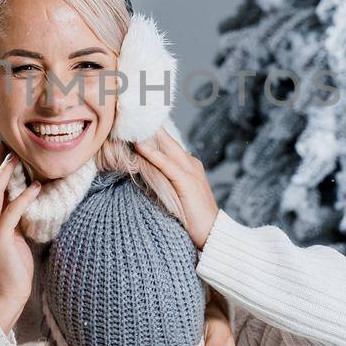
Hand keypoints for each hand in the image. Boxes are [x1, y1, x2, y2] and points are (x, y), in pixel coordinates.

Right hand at [0, 140, 40, 320]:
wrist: (4, 296)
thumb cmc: (10, 269)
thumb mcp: (9, 238)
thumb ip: (11, 219)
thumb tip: (22, 199)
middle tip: (5, 144)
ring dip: (5, 174)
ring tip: (16, 157)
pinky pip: (11, 213)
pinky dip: (23, 198)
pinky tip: (35, 187)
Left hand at [132, 127, 218, 249]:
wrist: (214, 234)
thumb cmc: (193, 220)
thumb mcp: (176, 196)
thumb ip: (163, 183)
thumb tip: (142, 175)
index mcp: (189, 166)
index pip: (168, 144)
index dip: (153, 133)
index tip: (135, 121)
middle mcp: (191, 164)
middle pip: (167, 140)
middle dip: (150, 126)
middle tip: (131, 111)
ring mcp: (190, 172)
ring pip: (166, 147)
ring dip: (148, 134)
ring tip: (131, 122)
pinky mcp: (186, 182)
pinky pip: (166, 164)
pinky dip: (152, 154)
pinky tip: (139, 145)